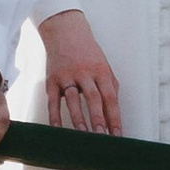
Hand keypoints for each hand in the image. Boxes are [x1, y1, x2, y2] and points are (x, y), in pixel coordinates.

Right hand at [36, 9, 122, 137]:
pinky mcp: (52, 80)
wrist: (65, 32)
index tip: (117, 135)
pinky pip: (53, 100)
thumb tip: (114, 113)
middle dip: (98, 119)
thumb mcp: (104, 66)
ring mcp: (67, 76)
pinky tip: (58, 128)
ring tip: (82, 135)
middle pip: (93, 98)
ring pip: (73, 99)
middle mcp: (84, 73)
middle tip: (102, 137)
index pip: (110, 98)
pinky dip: (54, 115)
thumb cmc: (88, 53)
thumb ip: (110, 87)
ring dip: (78, 118)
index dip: (114, 118)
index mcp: (101, 71)